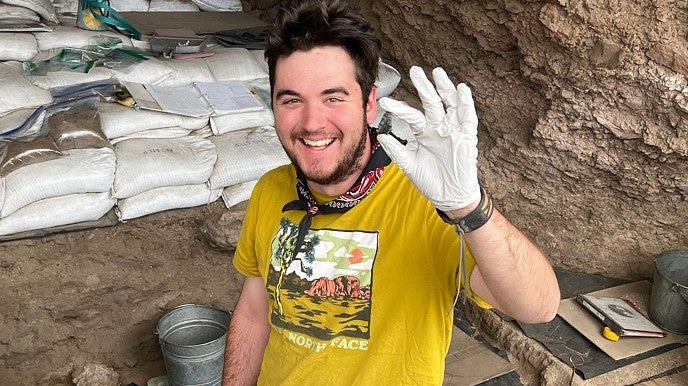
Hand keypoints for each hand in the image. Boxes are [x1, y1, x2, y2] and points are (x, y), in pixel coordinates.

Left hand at [378, 66, 479, 211]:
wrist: (449, 196)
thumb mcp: (409, 165)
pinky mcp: (467, 136)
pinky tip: (461, 89)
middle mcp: (438, 127)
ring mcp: (453, 130)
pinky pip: (468, 117)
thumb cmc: (431, 180)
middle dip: (424, 86)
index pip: (411, 115)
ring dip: (445, 88)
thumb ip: (397, 150)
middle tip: (415, 70)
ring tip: (438, 73)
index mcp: (424, 132)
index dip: (399, 108)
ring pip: (450, 104)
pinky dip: (465, 103)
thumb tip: (381, 136)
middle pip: (431, 102)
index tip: (385, 102)